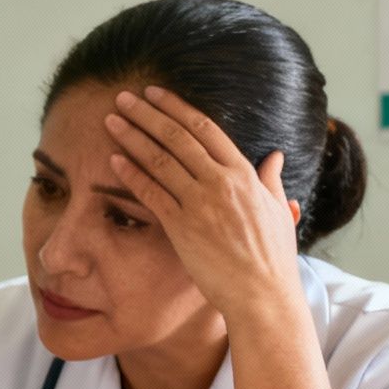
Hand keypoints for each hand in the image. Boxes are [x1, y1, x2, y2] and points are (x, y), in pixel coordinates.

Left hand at [101, 87, 304, 322]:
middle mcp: (222, 182)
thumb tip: (275, 156)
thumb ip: (270, 180)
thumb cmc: (272, 258)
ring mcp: (201, 204)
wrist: (263, 295)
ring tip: (111, 120)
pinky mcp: (183, 227)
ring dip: (133, 137)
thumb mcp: (277, 211)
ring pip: (160, 160)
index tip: (156, 94)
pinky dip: (131, 174)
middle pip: (178, 137)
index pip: (206, 129)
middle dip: (148, 114)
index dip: (177, 108)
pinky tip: (113, 160)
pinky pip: (152, 194)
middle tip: (123, 97)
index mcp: (245, 174)